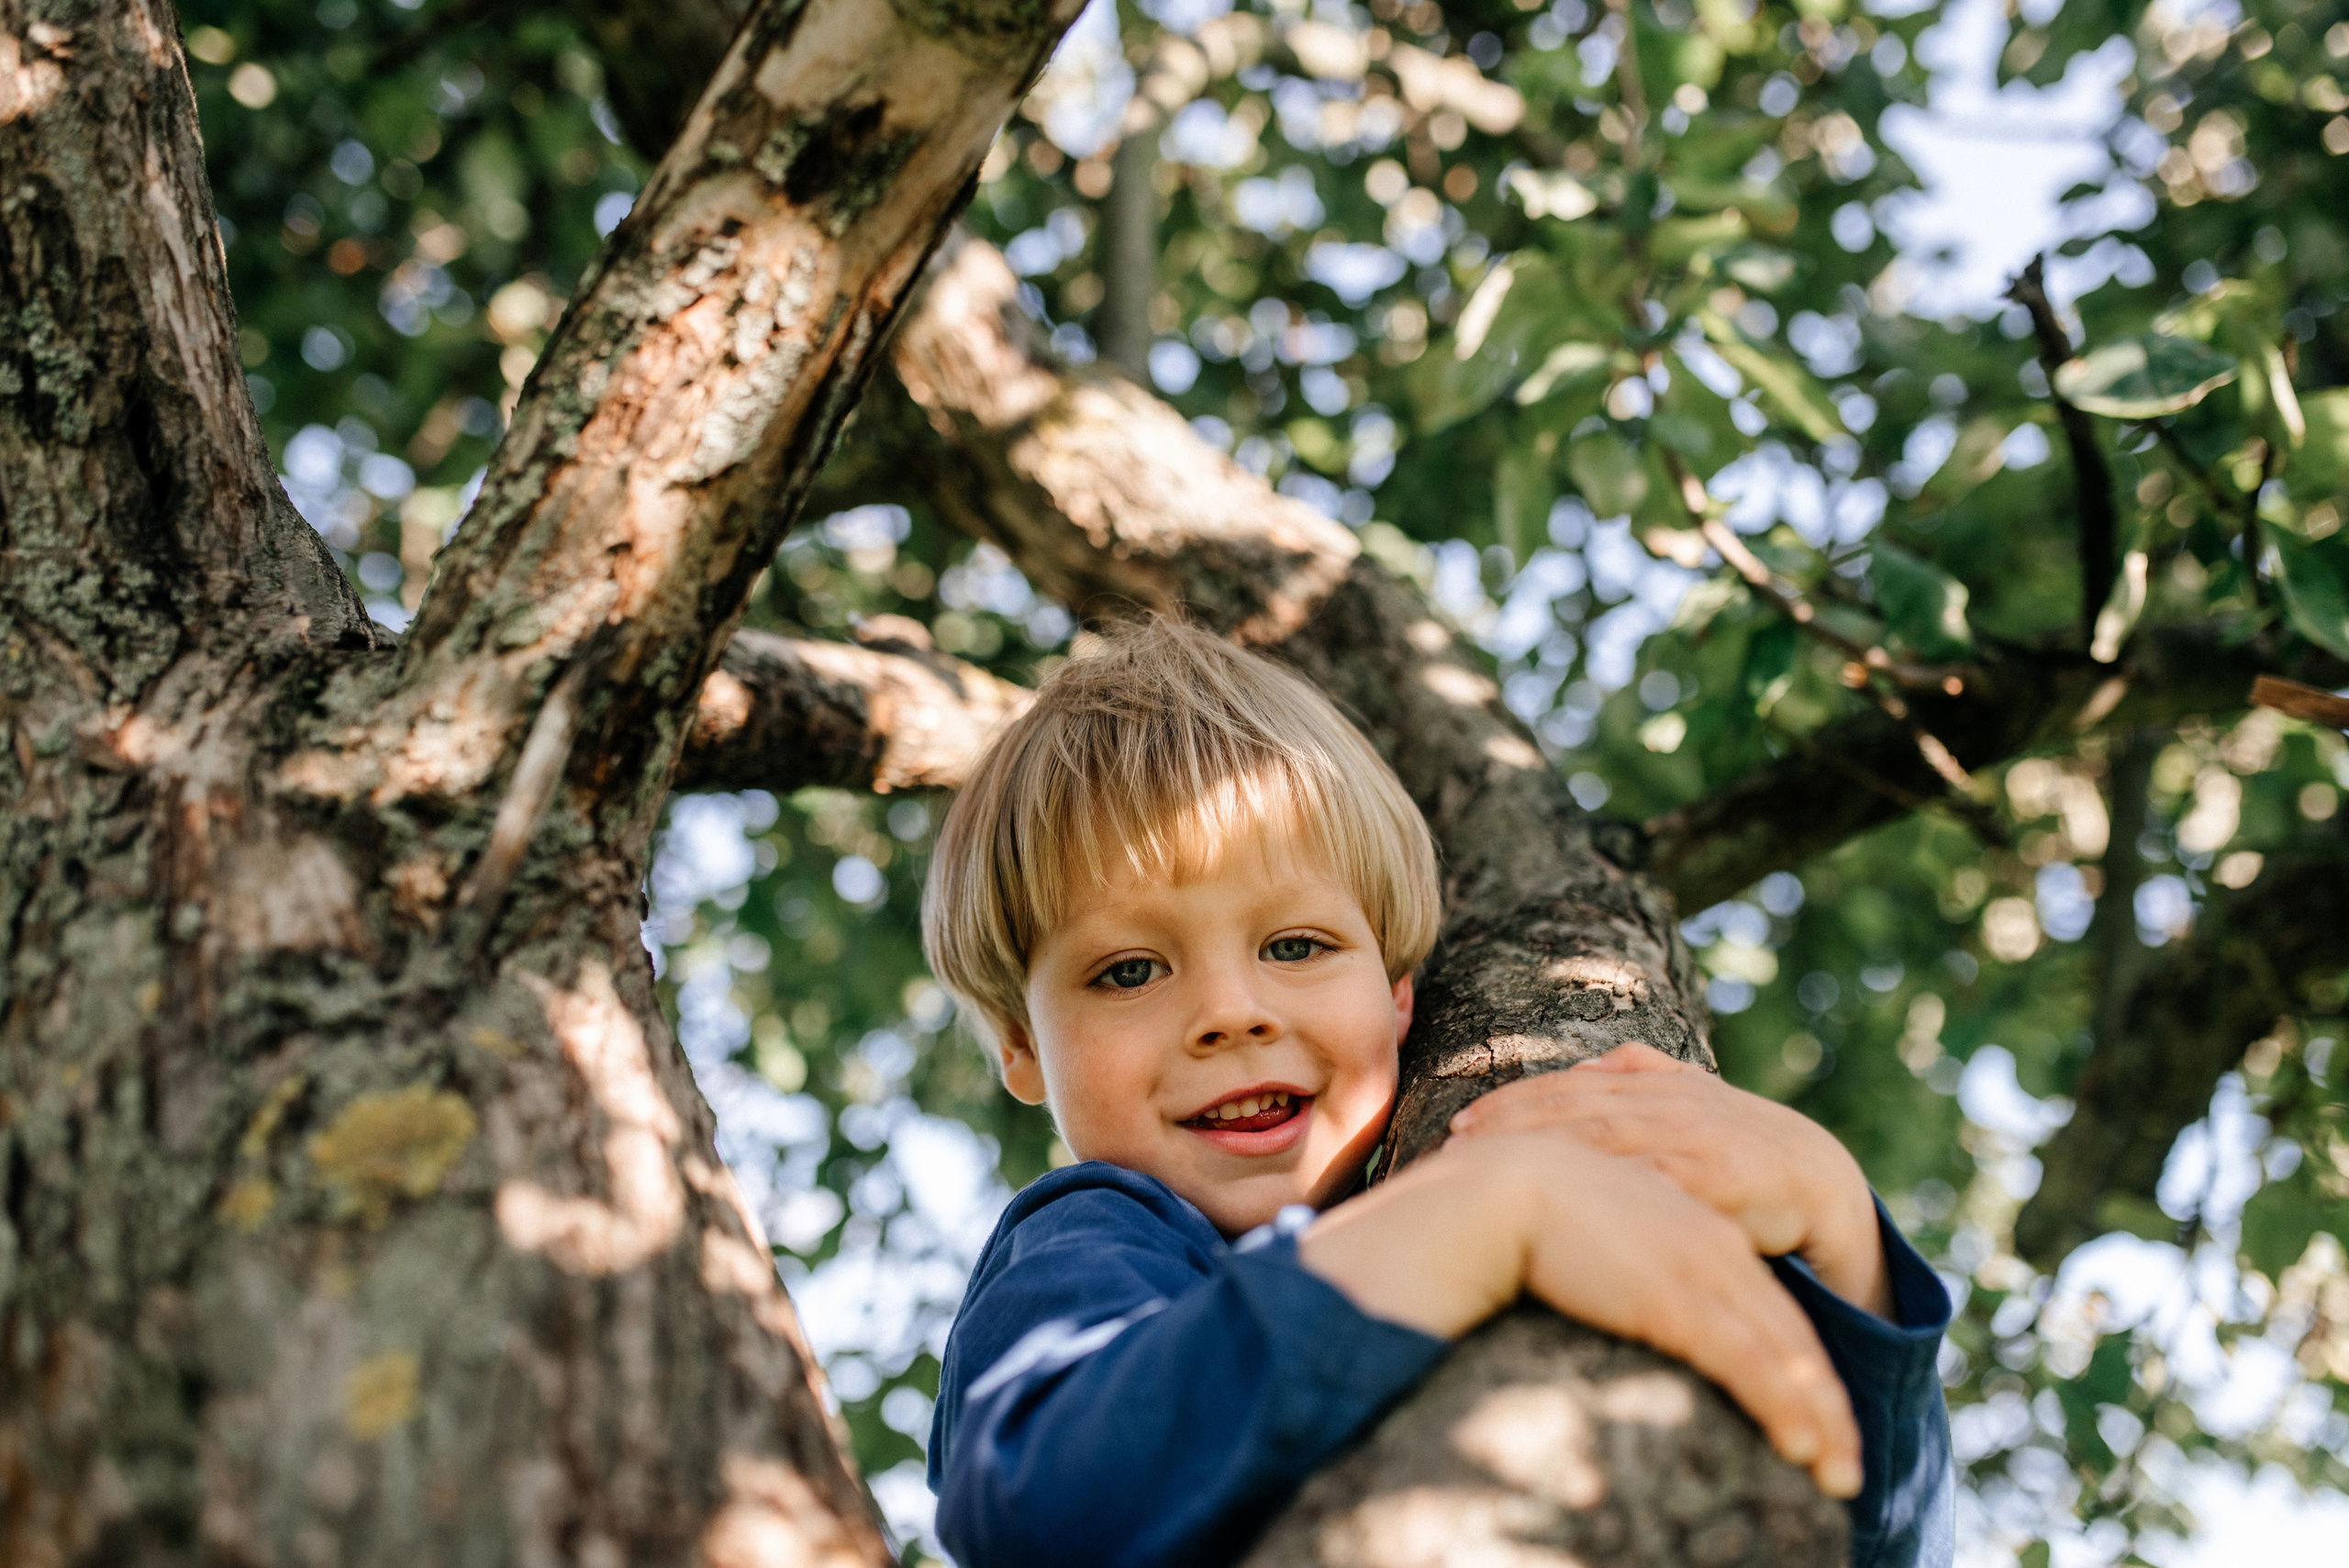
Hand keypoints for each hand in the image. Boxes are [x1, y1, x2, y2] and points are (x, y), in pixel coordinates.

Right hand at [1298, 1133, 1863, 1498]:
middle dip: (1826, 1403)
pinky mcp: (1680, 1300)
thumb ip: (1623, 1266)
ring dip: (1822, 1421)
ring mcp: (1702, 1272)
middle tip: (1846, 1463)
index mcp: (1697, 1230)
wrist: (1498, 1188)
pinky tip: (1807, 1451)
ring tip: (1839, 1475)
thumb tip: (1619, 1302)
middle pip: (1792, 1335)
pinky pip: (1752, 1366)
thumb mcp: (1596, 1239)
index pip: (1767, 1305)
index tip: (1816, 1412)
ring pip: (1786, 1356)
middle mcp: (1713, 1247)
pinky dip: (1785, 1410)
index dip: (1796, 1362)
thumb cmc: (1525, 1218)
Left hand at [1449, 1043, 1892, 1320]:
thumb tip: (1583, 1067)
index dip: (1513, 1103)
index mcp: (1661, 1085)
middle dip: (1513, 1125)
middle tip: (1455, 1146)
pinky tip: (1565, 1206)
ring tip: (1491, 1171)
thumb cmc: (1749, 1157)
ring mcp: (1700, 1139)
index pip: (1571, 1088)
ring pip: (1608, 1141)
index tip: (1461, 1124)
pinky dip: (1608, 1192)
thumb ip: (1643, 1077)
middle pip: (1578, 1109)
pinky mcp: (1724, 1181)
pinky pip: (1657, 1187)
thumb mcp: (1694, 1107)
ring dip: (1544, 1154)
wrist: (1830, 1191)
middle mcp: (1676, 1103)